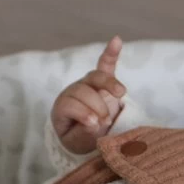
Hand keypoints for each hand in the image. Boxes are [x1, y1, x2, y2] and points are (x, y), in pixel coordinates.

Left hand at [51, 36, 127, 154]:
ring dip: (109, 84)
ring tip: (120, 93)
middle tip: (106, 122)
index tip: (94, 124)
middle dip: (97, 107)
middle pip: (83, 91)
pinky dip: (111, 53)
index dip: (82, 113)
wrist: (84, 134)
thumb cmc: (79, 138)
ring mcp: (87, 84)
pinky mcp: (102, 81)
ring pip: (96, 78)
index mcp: (62, 107)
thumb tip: (94, 122)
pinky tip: (117, 40)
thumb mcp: (77, 142)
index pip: (70, 105)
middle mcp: (73, 91)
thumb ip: (83, 134)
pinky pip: (106, 64)